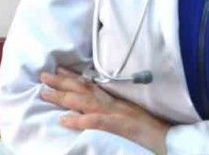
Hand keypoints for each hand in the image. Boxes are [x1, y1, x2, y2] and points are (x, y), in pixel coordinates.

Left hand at [41, 67, 169, 154]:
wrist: (165, 137)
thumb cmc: (146, 127)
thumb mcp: (126, 113)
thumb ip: (110, 108)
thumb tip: (92, 107)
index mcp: (113, 100)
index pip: (89, 85)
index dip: (72, 77)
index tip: (56, 70)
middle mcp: (111, 103)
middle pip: (83, 90)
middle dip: (61, 82)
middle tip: (42, 76)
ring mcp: (114, 114)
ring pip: (85, 102)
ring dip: (64, 97)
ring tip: (45, 94)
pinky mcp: (117, 127)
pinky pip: (95, 122)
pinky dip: (78, 121)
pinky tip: (64, 120)